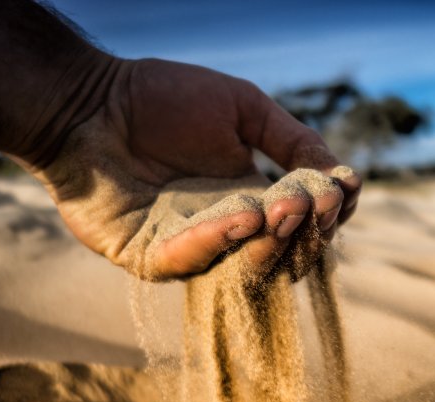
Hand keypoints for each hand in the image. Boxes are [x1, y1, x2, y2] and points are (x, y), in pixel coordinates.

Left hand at [31, 59, 360, 279]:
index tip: (344, 188)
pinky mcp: (151, 259)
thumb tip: (341, 177)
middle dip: (309, 229)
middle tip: (318, 201)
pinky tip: (247, 215)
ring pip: (246, 267)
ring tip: (289, 207)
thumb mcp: (243, 109)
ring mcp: (191, 250)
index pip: (304, 224)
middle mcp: (227, 233)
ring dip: (275, 240)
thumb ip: (292, 140)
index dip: (329, 212)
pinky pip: (192, 261)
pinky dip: (221, 240)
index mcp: (253, 199)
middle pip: (284, 253)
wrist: (90, 101)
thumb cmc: (163, 99)